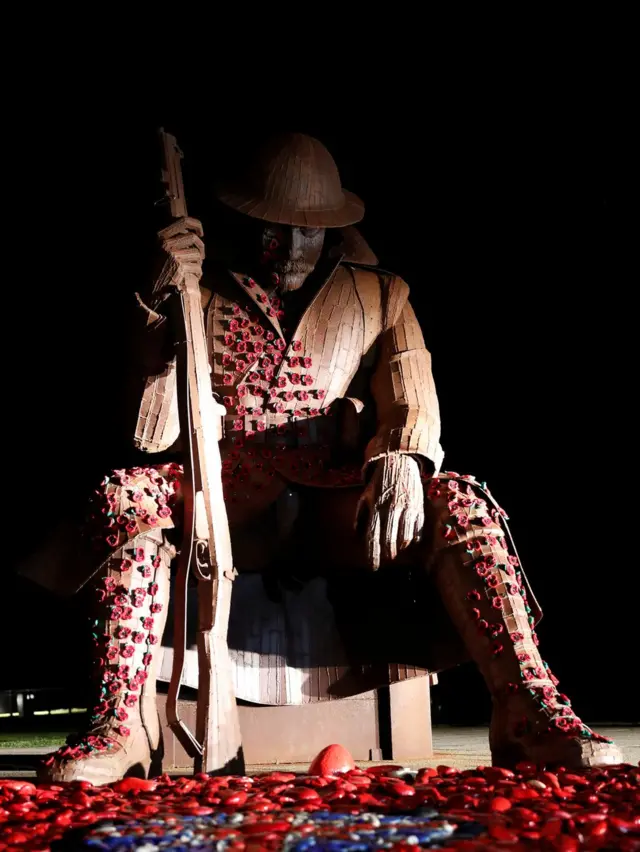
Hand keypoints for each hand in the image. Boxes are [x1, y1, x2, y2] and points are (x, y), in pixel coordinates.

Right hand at [156, 217, 204, 289]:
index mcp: (161, 236)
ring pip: (197, 254)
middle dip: (201, 247)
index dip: (196, 224)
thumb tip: (191, 232)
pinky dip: (198, 273)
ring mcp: (173, 254)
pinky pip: (197, 267)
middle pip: (193, 238)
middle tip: (201, 255)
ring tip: (192, 269)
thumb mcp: (159, 249)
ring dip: (198, 263)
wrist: (150, 289)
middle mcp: (166, 243)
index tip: (200, 232)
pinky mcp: (180, 266)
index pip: (183, 221)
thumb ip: (172, 239)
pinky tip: (192, 277)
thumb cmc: (157, 270)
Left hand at [355, 453, 423, 569]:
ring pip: (405, 538)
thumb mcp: (366, 496)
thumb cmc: (380, 482)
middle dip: (386, 554)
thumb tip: (357, 534)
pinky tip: (408, 541)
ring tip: (395, 551)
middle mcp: (391, 509)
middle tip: (384, 560)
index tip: (373, 567)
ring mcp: (407, 509)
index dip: (373, 554)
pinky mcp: (418, 508)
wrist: (399, 462)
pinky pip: (417, 530)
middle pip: (389, 541)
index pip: (373, 536)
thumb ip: (361, 515)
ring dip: (400, 548)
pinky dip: (413, 539)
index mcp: (376, 507)